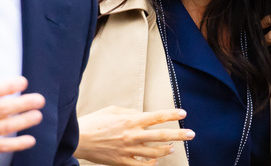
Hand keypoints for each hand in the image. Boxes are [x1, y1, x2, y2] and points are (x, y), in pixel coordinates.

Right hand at [75, 106, 193, 165]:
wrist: (78, 139)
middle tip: (192, 134)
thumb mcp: (112, 110)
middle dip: (179, 134)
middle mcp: (132, 135)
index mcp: (130, 120)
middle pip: (161, 136)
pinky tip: (156, 161)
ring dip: (167, 149)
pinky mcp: (123, 162)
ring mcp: (128, 150)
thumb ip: (130, 113)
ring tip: (173, 147)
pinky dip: (152, 164)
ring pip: (155, 153)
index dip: (171, 115)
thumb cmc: (94, 122)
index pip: (156, 117)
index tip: (183, 113)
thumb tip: (143, 115)